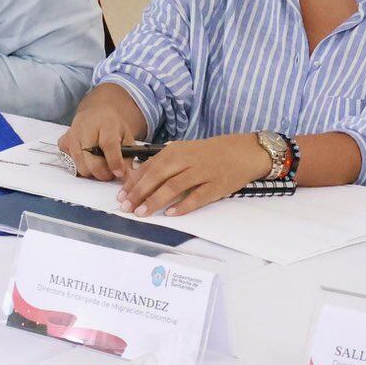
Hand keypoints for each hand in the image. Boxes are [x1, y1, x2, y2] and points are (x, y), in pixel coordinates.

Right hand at [59, 83, 144, 180]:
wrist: (95, 114)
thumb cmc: (112, 127)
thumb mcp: (126, 136)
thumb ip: (128, 156)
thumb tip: (127, 176)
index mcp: (106, 123)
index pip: (108, 144)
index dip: (114, 162)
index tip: (119, 173)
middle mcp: (86, 127)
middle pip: (92, 160)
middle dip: (103, 173)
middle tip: (110, 174)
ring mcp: (72, 134)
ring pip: (81, 166)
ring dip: (92, 172)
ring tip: (100, 167)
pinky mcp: (63, 141)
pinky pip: (70, 163)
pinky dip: (80, 167)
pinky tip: (87, 160)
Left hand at [117, 133, 272, 217]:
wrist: (243, 151)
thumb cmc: (210, 153)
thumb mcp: (184, 150)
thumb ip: (164, 162)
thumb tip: (139, 177)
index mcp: (176, 151)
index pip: (149, 167)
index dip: (133, 182)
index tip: (121, 196)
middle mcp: (187, 160)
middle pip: (157, 176)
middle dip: (139, 193)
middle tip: (126, 207)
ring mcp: (202, 173)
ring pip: (173, 187)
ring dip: (155, 201)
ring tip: (142, 213)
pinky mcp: (216, 186)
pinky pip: (197, 197)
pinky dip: (183, 206)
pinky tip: (171, 214)